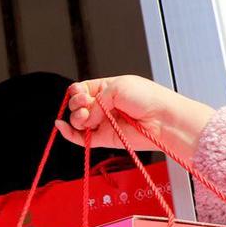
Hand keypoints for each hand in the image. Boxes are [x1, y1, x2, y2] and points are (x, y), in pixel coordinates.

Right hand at [56, 75, 214, 164]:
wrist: (163, 119)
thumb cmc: (148, 98)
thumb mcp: (118, 87)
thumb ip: (96, 100)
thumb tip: (86, 117)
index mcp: (106, 89)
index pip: (81, 90)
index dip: (77, 92)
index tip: (81, 94)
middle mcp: (103, 106)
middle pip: (77, 105)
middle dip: (76, 105)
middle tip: (86, 106)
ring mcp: (103, 122)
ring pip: (77, 121)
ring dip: (76, 118)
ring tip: (86, 118)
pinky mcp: (105, 138)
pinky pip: (82, 138)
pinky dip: (69, 133)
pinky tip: (62, 126)